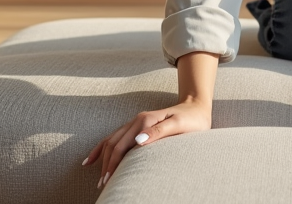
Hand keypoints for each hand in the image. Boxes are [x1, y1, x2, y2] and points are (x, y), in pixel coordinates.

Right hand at [84, 98, 212, 188]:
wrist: (196, 106)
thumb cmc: (192, 119)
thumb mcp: (179, 124)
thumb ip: (159, 131)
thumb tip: (137, 140)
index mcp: (145, 121)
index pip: (121, 146)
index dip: (113, 164)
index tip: (108, 180)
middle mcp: (137, 120)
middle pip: (113, 144)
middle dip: (106, 165)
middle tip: (102, 185)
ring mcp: (136, 122)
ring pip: (112, 140)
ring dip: (103, 158)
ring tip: (98, 177)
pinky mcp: (138, 125)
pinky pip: (115, 136)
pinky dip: (103, 147)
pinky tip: (94, 157)